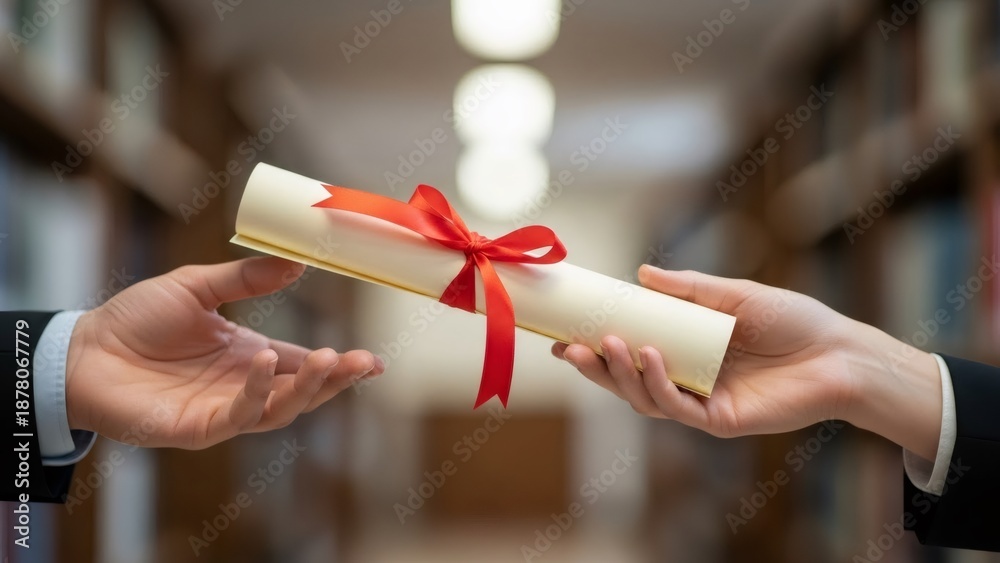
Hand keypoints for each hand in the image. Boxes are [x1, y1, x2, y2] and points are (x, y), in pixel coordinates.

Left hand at [65, 257, 383, 448]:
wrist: (82, 348)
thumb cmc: (137, 319)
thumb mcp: (197, 286)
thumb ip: (246, 279)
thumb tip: (298, 262)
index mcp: (249, 356)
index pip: (304, 364)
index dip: (341, 366)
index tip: (376, 362)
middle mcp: (244, 386)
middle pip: (303, 393)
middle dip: (337, 381)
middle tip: (364, 363)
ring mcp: (223, 410)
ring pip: (280, 410)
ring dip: (307, 389)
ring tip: (329, 360)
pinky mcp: (197, 427)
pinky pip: (238, 416)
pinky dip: (257, 393)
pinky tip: (266, 364)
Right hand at [553, 265, 941, 458]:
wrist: (840, 352)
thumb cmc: (792, 321)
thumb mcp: (733, 294)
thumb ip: (689, 288)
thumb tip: (642, 274)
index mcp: (687, 351)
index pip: (631, 352)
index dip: (596, 346)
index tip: (565, 334)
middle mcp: (688, 380)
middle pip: (628, 380)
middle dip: (595, 367)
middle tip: (570, 347)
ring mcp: (702, 402)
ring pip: (644, 397)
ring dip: (620, 374)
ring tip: (607, 344)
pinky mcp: (719, 420)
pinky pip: (677, 407)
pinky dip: (658, 384)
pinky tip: (651, 358)